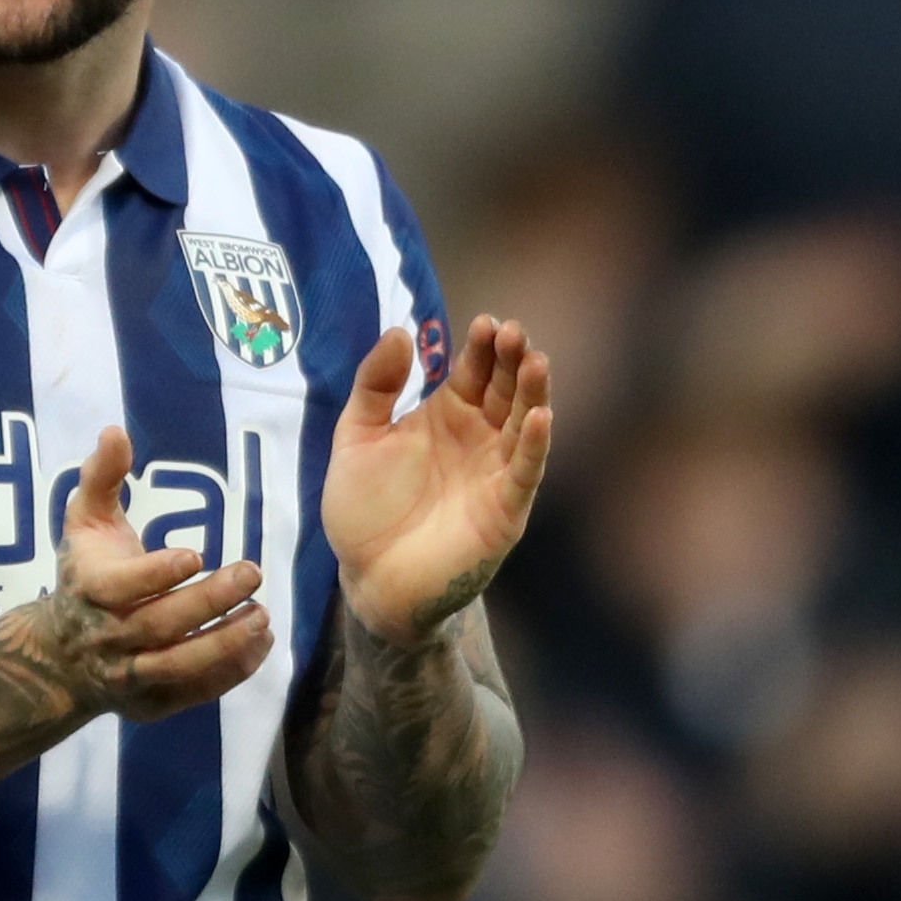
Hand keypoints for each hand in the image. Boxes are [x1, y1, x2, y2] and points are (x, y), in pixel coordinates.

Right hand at [29, 424, 272, 720]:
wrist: (59, 656)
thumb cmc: (83, 574)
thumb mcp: (84, 522)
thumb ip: (102, 478)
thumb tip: (115, 430)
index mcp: (89, 590)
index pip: (120, 588)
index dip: (156, 574)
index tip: (196, 555)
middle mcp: (106, 638)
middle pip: (160, 625)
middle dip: (209, 601)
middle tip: (253, 572)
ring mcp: (128, 676)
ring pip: (179, 666)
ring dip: (225, 644)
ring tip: (263, 617)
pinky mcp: (150, 703)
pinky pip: (194, 692)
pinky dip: (230, 673)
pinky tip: (261, 645)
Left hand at [326, 314, 552, 646]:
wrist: (369, 578)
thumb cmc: (364, 509)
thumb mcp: (357, 437)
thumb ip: (374, 386)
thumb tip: (400, 332)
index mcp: (446, 416)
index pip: (474, 371)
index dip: (483, 347)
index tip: (487, 321)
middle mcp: (479, 439)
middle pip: (505, 391)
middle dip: (513, 361)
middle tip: (515, 332)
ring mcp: (495, 472)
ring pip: (524, 424)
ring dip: (533, 394)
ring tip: (535, 361)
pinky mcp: (504, 509)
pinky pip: (526, 472)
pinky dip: (537, 445)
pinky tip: (543, 417)